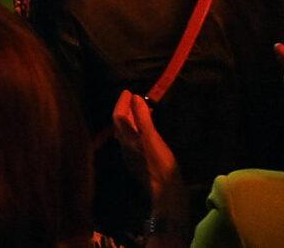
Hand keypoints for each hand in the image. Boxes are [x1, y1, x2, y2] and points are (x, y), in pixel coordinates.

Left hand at [110, 90, 185, 212]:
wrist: (165, 192)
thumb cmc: (160, 164)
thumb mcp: (152, 138)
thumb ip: (142, 118)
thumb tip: (135, 98)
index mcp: (127, 139)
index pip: (118, 116)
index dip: (122, 102)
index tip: (128, 92)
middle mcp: (125, 146)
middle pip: (120, 124)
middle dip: (125, 109)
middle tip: (134, 99)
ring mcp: (130, 155)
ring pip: (126, 133)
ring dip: (131, 120)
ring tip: (142, 112)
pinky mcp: (138, 162)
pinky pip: (132, 141)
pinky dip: (137, 130)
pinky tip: (145, 132)